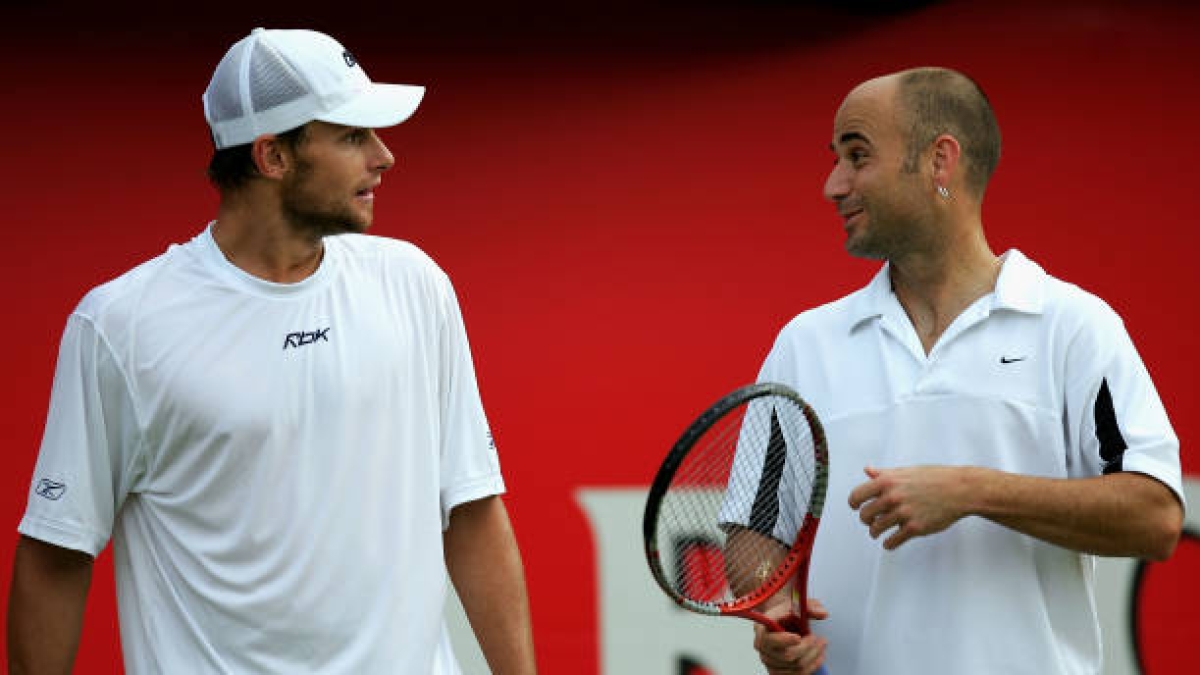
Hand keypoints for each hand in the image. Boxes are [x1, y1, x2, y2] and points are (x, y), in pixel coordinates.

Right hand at [752, 599, 828, 674]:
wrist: (781, 619)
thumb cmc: (787, 611)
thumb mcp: (797, 603)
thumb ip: (809, 606)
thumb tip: (822, 613)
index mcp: (762, 629)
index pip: (769, 640)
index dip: (784, 640)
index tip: (798, 637)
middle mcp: (762, 648)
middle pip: (787, 655)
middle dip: (807, 647)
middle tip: (817, 638)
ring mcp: (769, 661)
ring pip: (796, 666)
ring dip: (813, 656)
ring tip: (821, 645)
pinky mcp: (778, 671)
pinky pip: (798, 674)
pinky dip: (812, 666)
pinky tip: (819, 656)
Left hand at [848, 465, 969, 549]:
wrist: (960, 490)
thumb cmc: (935, 478)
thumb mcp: (907, 471)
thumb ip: (885, 473)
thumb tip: (868, 470)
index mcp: (887, 481)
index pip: (857, 495)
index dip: (854, 503)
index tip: (855, 507)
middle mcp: (892, 497)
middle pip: (865, 515)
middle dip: (866, 519)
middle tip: (870, 521)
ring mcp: (903, 513)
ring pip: (876, 529)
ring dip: (875, 532)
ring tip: (877, 532)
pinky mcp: (915, 528)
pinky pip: (892, 541)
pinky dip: (888, 543)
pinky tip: (889, 542)